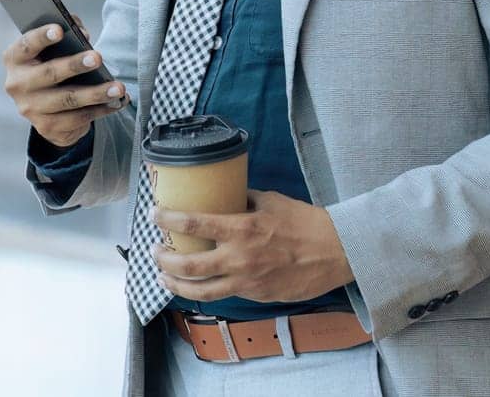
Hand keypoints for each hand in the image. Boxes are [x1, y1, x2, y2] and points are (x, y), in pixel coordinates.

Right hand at [2, 17, 127, 147]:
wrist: (46, 107)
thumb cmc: (52, 65)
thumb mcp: (54, 49)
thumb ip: (68, 34)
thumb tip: (84, 35)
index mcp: (16, 59)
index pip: (26, 45)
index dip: (42, 36)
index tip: (60, 30)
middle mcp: (17, 84)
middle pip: (48, 73)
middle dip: (74, 65)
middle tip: (97, 58)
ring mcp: (30, 108)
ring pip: (67, 100)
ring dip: (95, 93)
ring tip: (117, 88)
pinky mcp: (46, 127)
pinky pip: (77, 119)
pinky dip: (100, 110)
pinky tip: (115, 102)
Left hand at [152, 190, 355, 303]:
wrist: (336, 252)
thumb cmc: (305, 222)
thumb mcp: (271, 200)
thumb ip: (245, 199)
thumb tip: (225, 194)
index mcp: (242, 228)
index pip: (193, 223)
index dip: (168, 219)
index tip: (154, 214)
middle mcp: (239, 258)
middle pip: (187, 266)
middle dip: (163, 260)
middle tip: (155, 251)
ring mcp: (246, 281)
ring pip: (199, 291)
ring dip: (175, 285)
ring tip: (163, 277)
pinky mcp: (256, 296)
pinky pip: (224, 295)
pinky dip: (204, 291)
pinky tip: (197, 286)